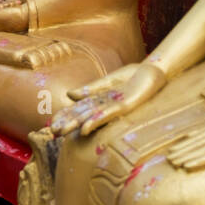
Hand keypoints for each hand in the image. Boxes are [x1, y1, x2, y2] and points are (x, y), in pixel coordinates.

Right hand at [50, 62, 166, 137]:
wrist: (153, 72)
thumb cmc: (132, 77)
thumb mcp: (108, 82)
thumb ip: (90, 89)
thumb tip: (69, 95)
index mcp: (99, 101)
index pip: (78, 109)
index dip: (65, 115)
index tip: (51, 123)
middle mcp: (105, 107)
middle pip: (82, 116)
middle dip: (67, 123)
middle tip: (52, 132)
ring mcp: (114, 108)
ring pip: (91, 118)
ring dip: (76, 126)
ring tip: (62, 132)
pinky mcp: (125, 107)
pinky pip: (108, 115)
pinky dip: (95, 121)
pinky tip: (85, 127)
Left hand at [165, 101, 204, 170]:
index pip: (204, 131)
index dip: (189, 139)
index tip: (176, 145)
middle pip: (199, 140)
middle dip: (183, 149)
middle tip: (167, 157)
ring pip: (201, 148)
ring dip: (185, 155)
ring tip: (172, 162)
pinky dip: (198, 160)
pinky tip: (187, 166)